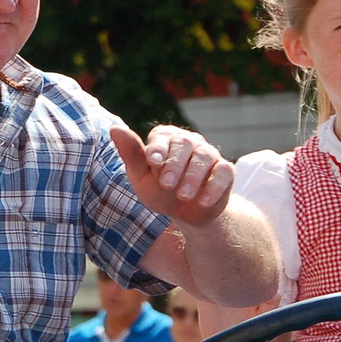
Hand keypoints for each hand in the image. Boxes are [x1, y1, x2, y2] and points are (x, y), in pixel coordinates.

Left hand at [110, 124, 233, 227]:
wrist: (185, 213)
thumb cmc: (158, 190)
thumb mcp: (141, 177)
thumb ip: (131, 154)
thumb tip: (115, 128)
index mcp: (165, 138)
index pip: (162, 137)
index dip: (158, 148)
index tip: (153, 162)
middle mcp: (189, 141)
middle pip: (184, 145)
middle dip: (174, 164)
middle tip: (166, 184)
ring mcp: (209, 154)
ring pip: (204, 157)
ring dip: (193, 177)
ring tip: (183, 196)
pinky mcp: (225, 170)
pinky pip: (224, 172)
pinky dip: (214, 187)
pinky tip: (203, 201)